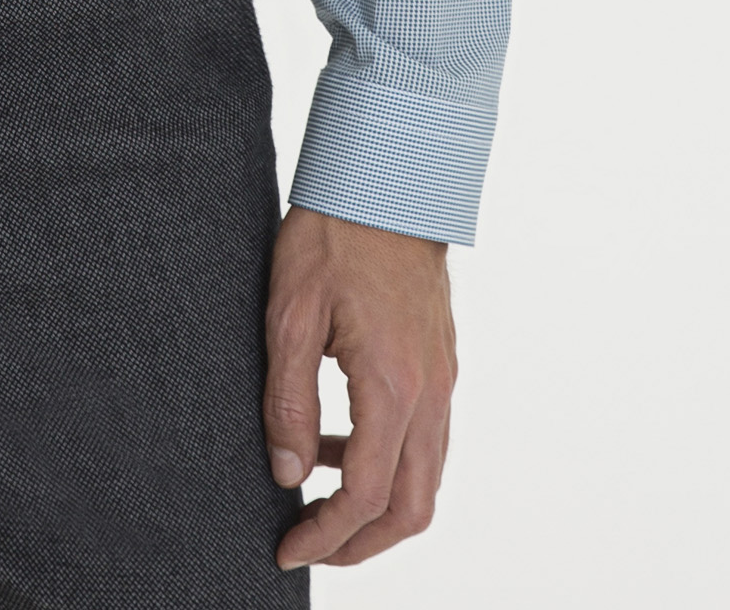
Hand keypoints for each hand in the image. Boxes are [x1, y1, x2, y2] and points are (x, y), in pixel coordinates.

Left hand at [263, 205, 455, 569]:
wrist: (386, 180)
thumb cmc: (334, 234)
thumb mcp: (290, 313)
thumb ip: (289, 400)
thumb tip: (287, 473)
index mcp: (393, 384)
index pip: (367, 495)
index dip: (326, 535)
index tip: (287, 548)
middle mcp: (430, 392)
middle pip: (413, 507)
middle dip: (362, 543)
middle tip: (309, 545)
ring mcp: (442, 379)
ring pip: (425, 478)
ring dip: (376, 506)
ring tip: (315, 495)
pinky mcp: (440, 363)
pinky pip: (425, 439)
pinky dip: (388, 463)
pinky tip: (338, 441)